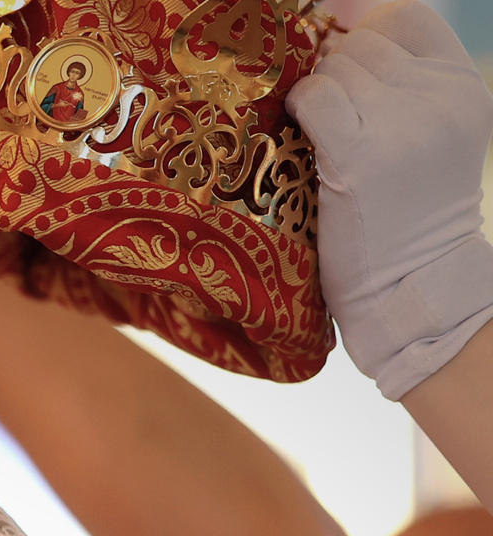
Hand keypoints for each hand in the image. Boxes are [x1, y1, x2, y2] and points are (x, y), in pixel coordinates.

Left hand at [286, 0, 492, 397]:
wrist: (411, 284)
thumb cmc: (405, 215)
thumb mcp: (429, 136)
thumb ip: (399, 85)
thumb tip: (335, 30)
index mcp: (462, 84)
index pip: (406, 17)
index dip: (364, 31)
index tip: (343, 69)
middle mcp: (438, 96)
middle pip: (361, 44)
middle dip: (332, 74)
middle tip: (326, 123)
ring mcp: (402, 123)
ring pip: (334, 68)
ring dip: (313, 95)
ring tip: (318, 138)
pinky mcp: (359, 155)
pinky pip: (315, 97)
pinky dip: (298, 108)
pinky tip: (299, 134)